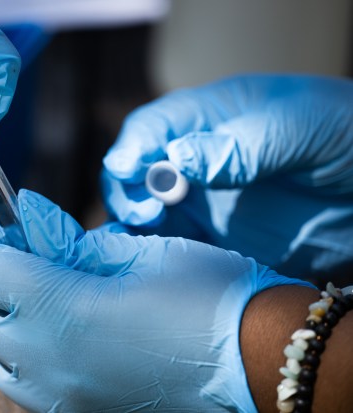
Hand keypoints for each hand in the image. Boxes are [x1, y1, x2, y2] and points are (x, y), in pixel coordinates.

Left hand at [0, 189, 310, 411]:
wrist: (260, 364)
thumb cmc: (209, 297)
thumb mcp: (142, 252)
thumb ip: (80, 248)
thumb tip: (45, 241)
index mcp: (62, 310)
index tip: (14, 233)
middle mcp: (51, 362)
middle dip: (4, 287)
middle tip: (41, 269)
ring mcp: (65, 398)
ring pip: (6, 364)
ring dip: (18, 331)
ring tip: (58, 312)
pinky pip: (35, 390)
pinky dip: (38, 364)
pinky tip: (77, 347)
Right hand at [102, 74, 352, 278]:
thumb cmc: (348, 135)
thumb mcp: (301, 128)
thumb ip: (242, 145)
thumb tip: (178, 159)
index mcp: (212, 117)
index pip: (154, 127)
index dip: (133, 147)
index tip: (127, 170)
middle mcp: (196, 158)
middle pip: (137, 172)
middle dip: (129, 191)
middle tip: (145, 216)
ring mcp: (203, 200)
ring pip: (145, 212)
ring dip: (131, 228)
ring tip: (134, 247)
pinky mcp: (215, 238)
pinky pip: (173, 247)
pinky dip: (154, 256)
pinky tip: (151, 267)